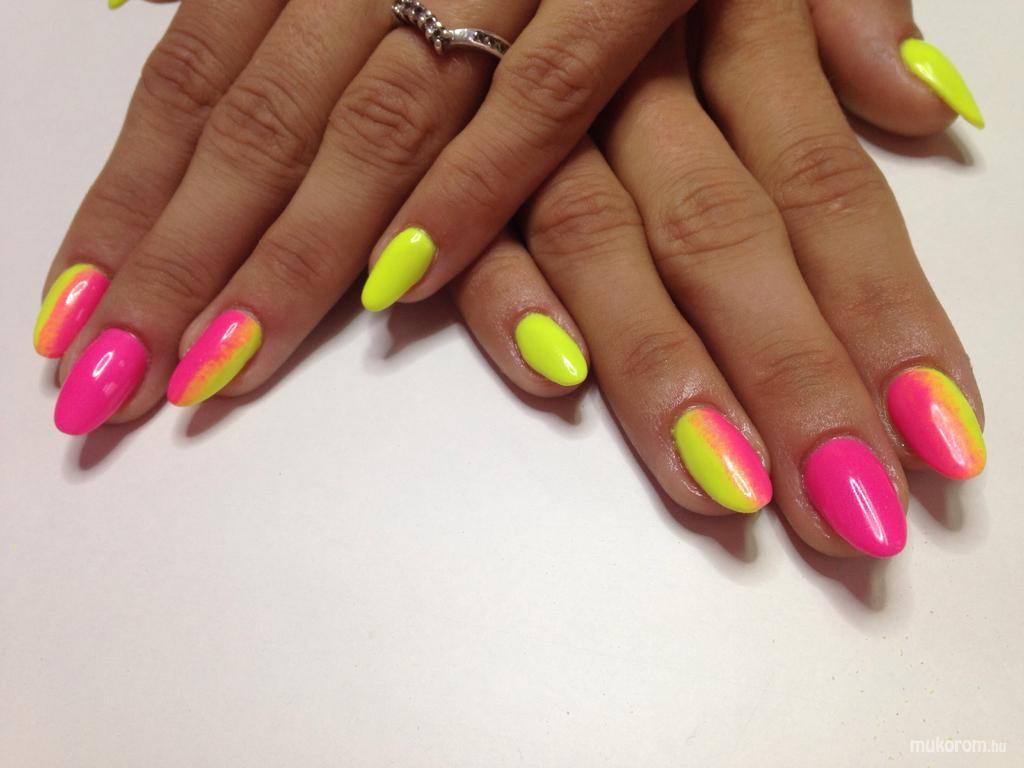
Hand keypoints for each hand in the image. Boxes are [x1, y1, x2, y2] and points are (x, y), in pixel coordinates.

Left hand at [40, 0, 708, 431]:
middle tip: (115, 380)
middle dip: (176, 261)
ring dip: (289, 258)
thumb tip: (295, 177)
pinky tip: (392, 291)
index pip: (192, 76)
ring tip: (215, 371)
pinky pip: (542, 95)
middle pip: (255, 121)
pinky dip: (468, 191)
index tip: (73, 308)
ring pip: (371, 122)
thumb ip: (350, 55)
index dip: (127, 198)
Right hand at [444, 0, 985, 557]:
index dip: (887, 314)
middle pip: (725, 238)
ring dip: (660, 366)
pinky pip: (467, 221)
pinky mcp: (440, 148)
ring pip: (602, 241)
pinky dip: (503, 291)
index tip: (938, 433)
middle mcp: (637, 77)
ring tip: (722, 488)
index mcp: (726, 14)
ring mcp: (532, 120)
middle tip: (845, 509)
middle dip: (789, 377)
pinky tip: (553, 376)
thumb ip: (838, 7)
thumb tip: (926, 102)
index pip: (829, 190)